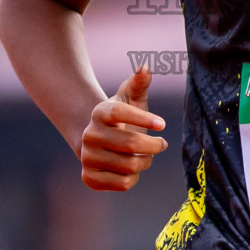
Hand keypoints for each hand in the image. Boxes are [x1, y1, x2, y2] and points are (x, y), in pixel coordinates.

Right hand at [79, 67, 168, 191]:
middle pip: (130, 143)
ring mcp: (87, 157)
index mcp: (100, 112)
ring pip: (130, 165)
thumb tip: (145, 66)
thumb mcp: (131, 98)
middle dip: (153, 145)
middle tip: (161, 144)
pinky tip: (131, 168)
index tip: (163, 124)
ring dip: (146, 161)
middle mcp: (90, 135)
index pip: (120, 112)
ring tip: (146, 155)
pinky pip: (123, 183)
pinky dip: (134, 177)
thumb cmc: (123, 117)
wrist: (100, 142)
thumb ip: (139, 82)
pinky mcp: (89, 178)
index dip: (143, 118)